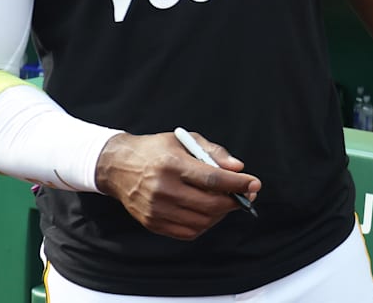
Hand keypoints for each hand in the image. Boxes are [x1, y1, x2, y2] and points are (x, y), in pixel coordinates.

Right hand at [95, 131, 258, 240]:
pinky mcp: (152, 223)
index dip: (238, 184)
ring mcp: (156, 210)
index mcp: (171, 165)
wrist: (118, 166)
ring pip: (202, 221)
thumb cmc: (157, 150)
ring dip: (221, 214)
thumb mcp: (185, 140)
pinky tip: (208, 212)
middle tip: (246, 195)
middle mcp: (162, 189)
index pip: (212, 179)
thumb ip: (214, 152)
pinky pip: (188, 232)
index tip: (254, 184)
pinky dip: (205, 224)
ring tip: (226, 202)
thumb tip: (238, 169)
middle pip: (209, 204)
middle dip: (234, 202)